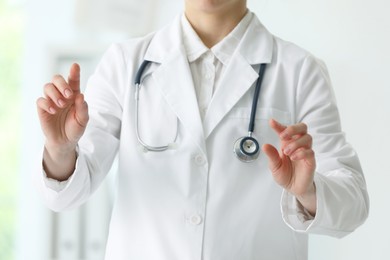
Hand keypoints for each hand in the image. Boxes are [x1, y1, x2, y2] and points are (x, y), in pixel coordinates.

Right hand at [36, 63, 88, 179]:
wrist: (65, 141)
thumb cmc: (75, 128)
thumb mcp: (83, 119)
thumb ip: (83, 108)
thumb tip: (81, 95)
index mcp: (73, 95)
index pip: (73, 81)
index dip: (74, 72)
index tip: (75, 66)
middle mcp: (62, 95)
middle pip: (57, 79)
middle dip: (62, 83)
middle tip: (68, 94)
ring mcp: (51, 100)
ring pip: (47, 86)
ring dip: (55, 94)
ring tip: (61, 105)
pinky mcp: (43, 108)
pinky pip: (40, 100)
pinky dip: (47, 104)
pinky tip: (54, 111)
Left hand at [262, 119, 316, 214]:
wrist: (294, 189)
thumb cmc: (285, 175)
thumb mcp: (274, 166)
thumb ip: (271, 156)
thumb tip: (265, 146)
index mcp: (287, 144)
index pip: (284, 130)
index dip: (278, 125)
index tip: (271, 122)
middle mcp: (297, 145)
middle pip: (302, 128)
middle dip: (292, 128)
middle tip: (283, 136)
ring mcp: (305, 152)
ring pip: (307, 137)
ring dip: (296, 143)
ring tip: (287, 152)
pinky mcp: (311, 161)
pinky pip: (310, 151)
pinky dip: (302, 152)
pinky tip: (294, 157)